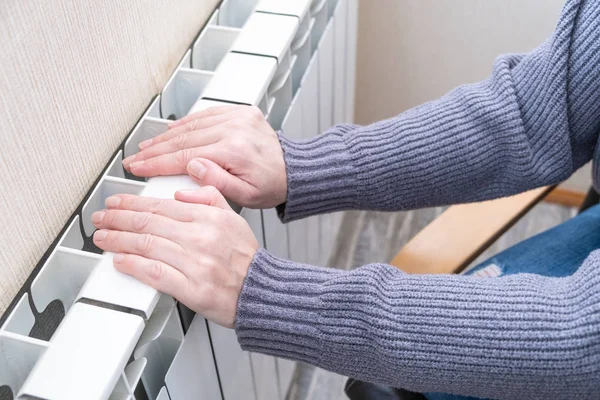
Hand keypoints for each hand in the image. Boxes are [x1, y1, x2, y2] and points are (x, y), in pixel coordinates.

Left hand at [90, 186, 258, 327]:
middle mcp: (200, 238)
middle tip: (102, 217)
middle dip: (118, 218)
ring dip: (118, 240)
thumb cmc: (246, 259)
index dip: (133, 203)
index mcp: (209, 218)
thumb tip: (181, 192)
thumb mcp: (234, 218)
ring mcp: (195, 264)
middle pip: (149, 223)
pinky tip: (120, 261)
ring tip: (103, 237)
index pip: (162, 206)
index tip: (117, 202)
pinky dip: (134, 266)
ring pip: (147, 246)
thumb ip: (209, 198)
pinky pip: (156, 274)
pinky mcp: (191, 289)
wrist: (260, 291)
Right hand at [123, 105, 287, 208]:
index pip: (184, 156)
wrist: (292, 171)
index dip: (157, 163)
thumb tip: (191, 165)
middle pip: (183, 139)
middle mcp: (234, 129)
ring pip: (192, 125)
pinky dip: (186, 122)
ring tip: (147, 146)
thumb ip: (217, 183)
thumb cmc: (271, 186)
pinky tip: (171, 129)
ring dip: (166, 136)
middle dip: (155, 150)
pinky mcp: (239, 112)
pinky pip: (206, 114)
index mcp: (234, 151)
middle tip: (134, 158)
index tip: (138, 167)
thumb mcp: (246, 196)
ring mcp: (237, 117)